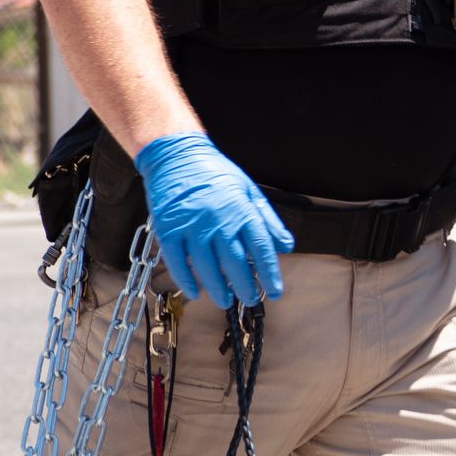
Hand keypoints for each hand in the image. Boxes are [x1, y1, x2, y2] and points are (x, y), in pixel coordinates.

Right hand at [133, 132, 291, 308]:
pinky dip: (186, 279)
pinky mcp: (168, 228)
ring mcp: (191, 225)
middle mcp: (218, 220)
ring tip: (226, 300)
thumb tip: (286, 245)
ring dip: (218, 287)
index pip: (261, 248)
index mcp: (241, 210)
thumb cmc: (214, 172)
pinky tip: (195, 292)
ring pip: (207, 266)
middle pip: (235, 262)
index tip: (275, 291)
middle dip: (245, 286)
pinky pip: (177, 261)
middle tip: (250, 299)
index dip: (269, 273)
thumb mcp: (249, 190)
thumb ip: (268, 220)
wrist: (177, 155)